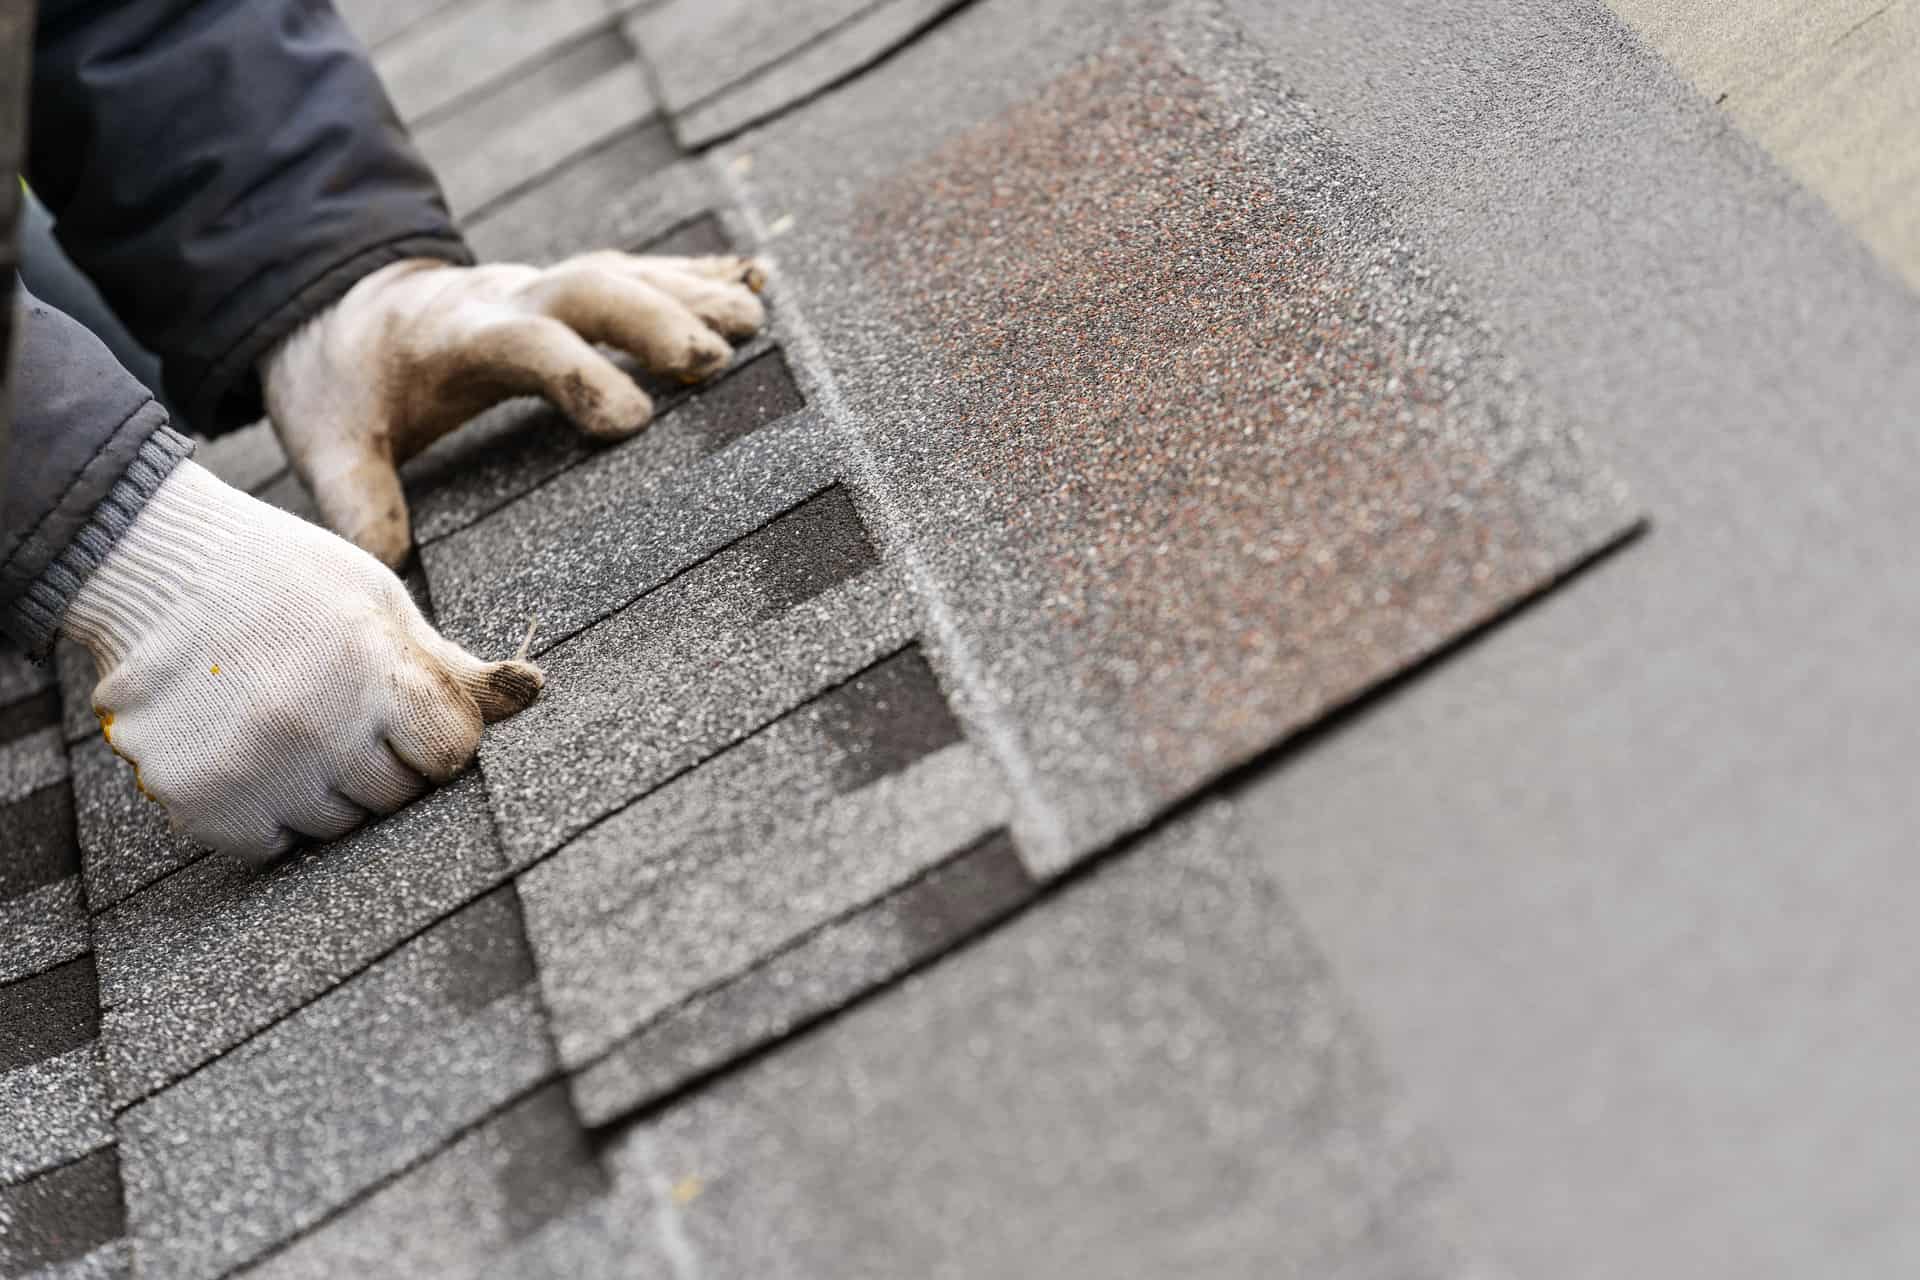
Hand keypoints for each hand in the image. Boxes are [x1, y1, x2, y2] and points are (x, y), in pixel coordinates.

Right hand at [62, 460, 542, 862]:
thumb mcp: (381, 605)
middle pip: (398, 795)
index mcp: (373, 669)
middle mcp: (313, 725)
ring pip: (338, 826)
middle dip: (384, 761)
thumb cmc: (288, 584)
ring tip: (288, 721)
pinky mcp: (200, 803)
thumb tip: (538, 691)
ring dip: (326, 790)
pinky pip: (273, 845)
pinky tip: (250, 751)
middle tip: (336, 707)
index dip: (438, 733)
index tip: (406, 708)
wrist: (155, 570)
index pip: (453, 753)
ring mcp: (252, 770)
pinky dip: (267, 812)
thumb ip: (453, 668)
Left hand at [261, 251, 767, 565]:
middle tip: (717, 360)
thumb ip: (357, 499)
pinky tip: (753, 283)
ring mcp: (545, 288)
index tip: (631, 419)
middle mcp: (509, 298)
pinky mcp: (570, 290)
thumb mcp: (327, 442)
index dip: (578, 373)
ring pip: (625, 273)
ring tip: (755, 322)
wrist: (340, 310)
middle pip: (592, 288)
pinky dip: (697, 275)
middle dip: (656, 319)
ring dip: (692, 292)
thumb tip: (384, 568)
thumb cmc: (347, 386)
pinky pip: (640, 272)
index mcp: (457, 337)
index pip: (526, 343)